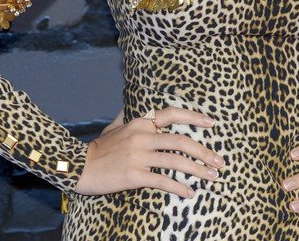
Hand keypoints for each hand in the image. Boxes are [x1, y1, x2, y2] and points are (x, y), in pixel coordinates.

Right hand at [75, 106, 224, 197]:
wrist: (79, 166)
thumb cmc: (100, 147)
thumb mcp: (114, 125)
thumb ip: (126, 115)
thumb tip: (129, 104)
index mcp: (141, 122)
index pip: (173, 114)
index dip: (194, 117)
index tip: (212, 123)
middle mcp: (143, 136)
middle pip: (181, 140)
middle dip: (204, 152)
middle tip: (219, 162)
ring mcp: (139, 155)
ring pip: (176, 161)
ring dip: (198, 170)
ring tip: (212, 177)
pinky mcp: (135, 175)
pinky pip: (163, 180)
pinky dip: (179, 187)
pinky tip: (189, 193)